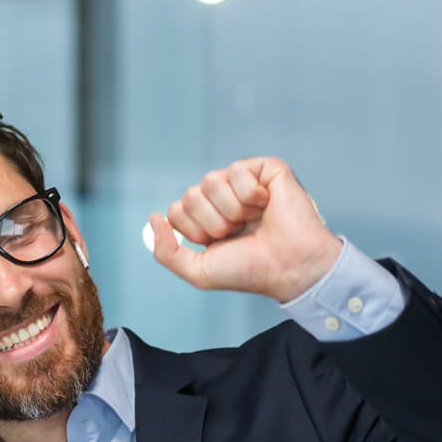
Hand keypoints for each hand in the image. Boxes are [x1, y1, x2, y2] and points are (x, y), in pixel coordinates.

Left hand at [149, 157, 343, 303]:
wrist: (289, 267)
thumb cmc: (250, 270)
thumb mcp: (198, 271)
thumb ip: (166, 251)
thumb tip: (153, 217)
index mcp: (207, 218)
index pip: (176, 210)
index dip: (194, 230)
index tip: (219, 244)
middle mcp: (222, 198)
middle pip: (190, 195)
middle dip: (213, 222)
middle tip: (239, 233)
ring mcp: (244, 181)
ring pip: (211, 181)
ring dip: (232, 210)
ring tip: (254, 220)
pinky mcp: (266, 169)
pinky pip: (237, 170)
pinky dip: (250, 195)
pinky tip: (267, 205)